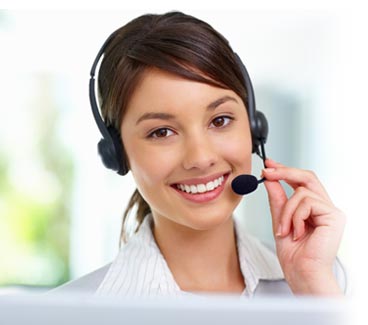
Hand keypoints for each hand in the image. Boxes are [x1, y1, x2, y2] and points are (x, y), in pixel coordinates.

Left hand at [262, 158, 345, 294]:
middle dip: (285, 172)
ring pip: (301, 192)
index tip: (269, 165)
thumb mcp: (280, 220)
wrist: (301, 274)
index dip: (285, 171)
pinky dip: (295, 217)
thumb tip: (270, 180)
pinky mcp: (334, 216)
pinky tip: (296, 232)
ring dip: (286, 211)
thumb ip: (277, 199)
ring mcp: (331, 211)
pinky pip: (307, 203)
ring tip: (284, 230)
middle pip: (307, 177)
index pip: (301, 182)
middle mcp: (324, 207)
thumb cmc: (294, 255)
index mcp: (313, 208)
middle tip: (268, 172)